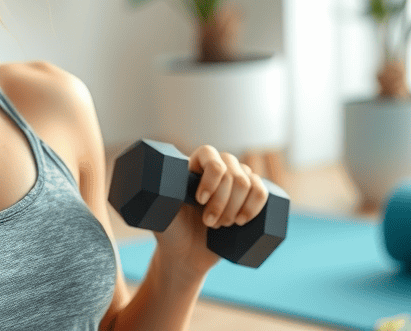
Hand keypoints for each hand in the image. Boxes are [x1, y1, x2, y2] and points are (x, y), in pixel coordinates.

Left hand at [153, 146, 268, 276]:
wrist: (185, 255)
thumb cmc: (169, 231)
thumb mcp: (157, 213)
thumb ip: (151, 197)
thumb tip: (147, 182)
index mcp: (193, 165)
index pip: (210, 155)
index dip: (210, 178)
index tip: (199, 200)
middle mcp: (216, 169)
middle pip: (232, 173)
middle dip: (222, 202)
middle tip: (208, 223)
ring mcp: (234, 183)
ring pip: (248, 183)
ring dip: (237, 207)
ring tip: (222, 226)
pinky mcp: (248, 199)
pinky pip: (263, 191)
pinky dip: (256, 205)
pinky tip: (243, 219)